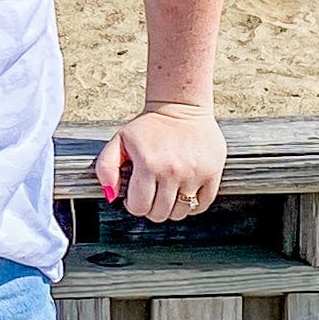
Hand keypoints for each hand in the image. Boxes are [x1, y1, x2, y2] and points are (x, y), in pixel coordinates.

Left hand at [93, 103, 225, 222]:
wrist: (182, 105)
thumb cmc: (150, 125)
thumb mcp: (119, 140)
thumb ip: (106, 167)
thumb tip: (110, 195)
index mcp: (148, 164)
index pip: (139, 207)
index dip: (133, 204)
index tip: (135, 194)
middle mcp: (172, 171)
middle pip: (159, 214)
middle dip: (151, 208)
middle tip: (150, 193)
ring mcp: (194, 174)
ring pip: (180, 213)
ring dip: (171, 208)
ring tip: (166, 191)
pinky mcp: (212, 173)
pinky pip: (202, 205)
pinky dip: (192, 205)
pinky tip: (183, 192)